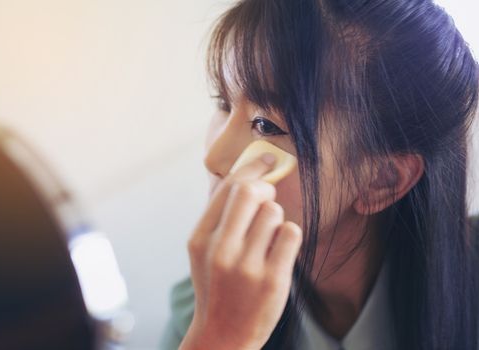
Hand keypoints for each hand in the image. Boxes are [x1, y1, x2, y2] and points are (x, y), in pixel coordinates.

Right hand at [180, 154, 302, 349]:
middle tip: (269, 196)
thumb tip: (249, 178)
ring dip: (276, 219)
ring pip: (274, 211)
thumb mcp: (203, 252)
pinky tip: (279, 251)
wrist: (223, 335)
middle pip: (251, 191)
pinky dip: (289, 236)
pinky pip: (291, 233)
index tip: (266, 158)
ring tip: (268, 239)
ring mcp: (247, 266)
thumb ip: (220, 218)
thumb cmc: (216, 287)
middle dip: (266, 187)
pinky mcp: (273, 280)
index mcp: (201, 238)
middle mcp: (221, 249)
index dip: (251, 167)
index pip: (227, 187)